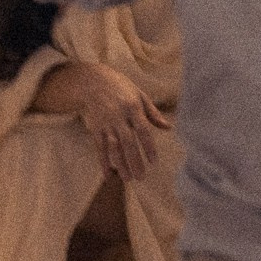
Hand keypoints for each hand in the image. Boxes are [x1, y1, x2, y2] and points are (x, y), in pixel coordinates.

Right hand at [36, 61, 172, 180]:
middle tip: (141, 177)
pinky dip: (103, 161)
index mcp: (132, 107)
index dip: (148, 147)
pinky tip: (109, 174)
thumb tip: (168, 127)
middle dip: (134, 161)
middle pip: (128, 142)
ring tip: (127, 179)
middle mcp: (118, 116)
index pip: (143, 130)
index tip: (153, 161)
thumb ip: (153, 113)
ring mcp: (105, 123)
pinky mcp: (94, 128)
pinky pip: (99, 147)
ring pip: (113, 147)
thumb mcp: (139, 95)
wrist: (91, 81)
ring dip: (120, 164)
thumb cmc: (120, 87)